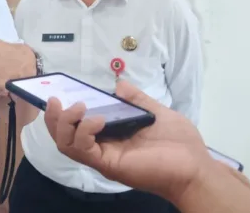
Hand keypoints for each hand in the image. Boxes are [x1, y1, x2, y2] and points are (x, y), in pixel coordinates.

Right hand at [43, 79, 212, 201]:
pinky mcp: (108, 164)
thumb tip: (119, 84)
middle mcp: (101, 148)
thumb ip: (136, 100)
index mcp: (109, 136)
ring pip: (66, 144)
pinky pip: (83, 149)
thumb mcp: (156, 112)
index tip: (60, 92)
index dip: (63, 112)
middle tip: (56, 99)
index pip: (75, 126)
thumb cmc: (179, 142)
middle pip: (62, 136)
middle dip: (54, 118)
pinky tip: (97, 119)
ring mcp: (103, 157)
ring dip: (65, 122)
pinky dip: (84, 131)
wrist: (195, 166)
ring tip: (77, 107)